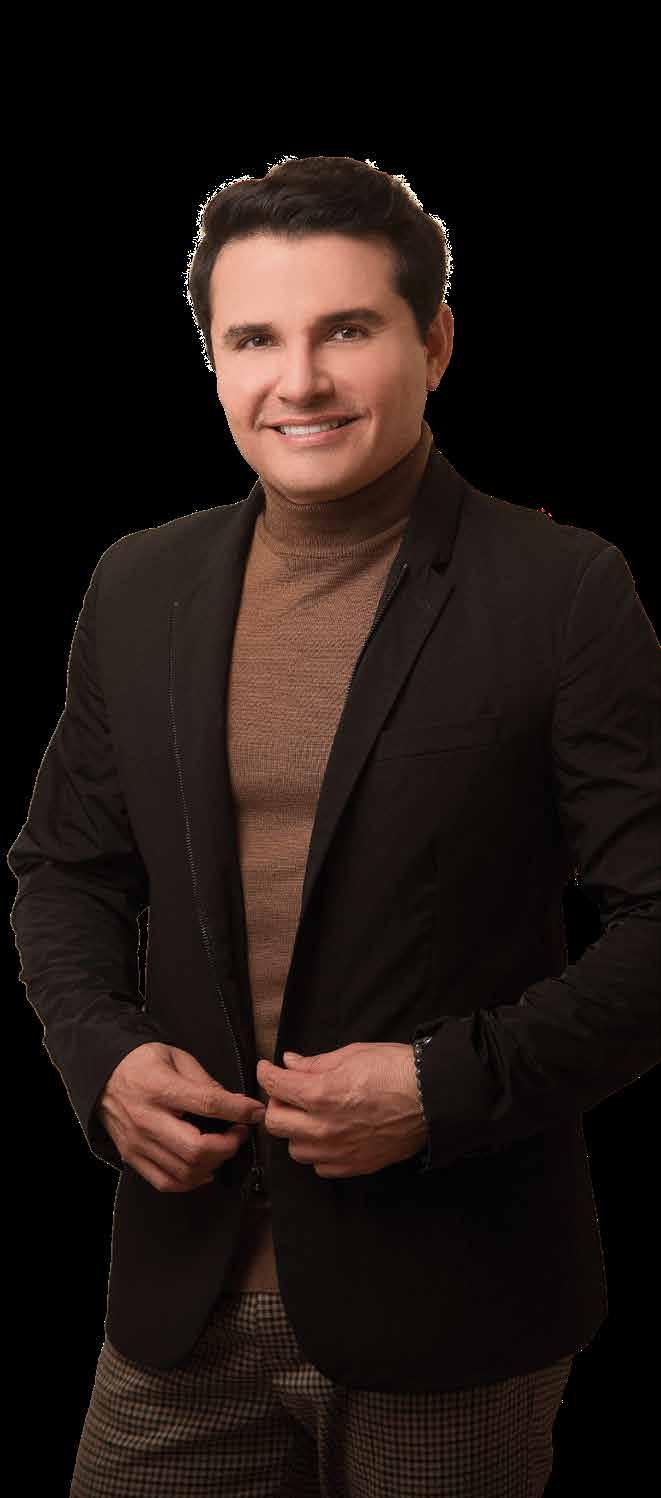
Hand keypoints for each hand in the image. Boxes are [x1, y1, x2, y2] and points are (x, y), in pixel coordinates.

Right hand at [95, 1042, 265, 1191]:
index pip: (207, 1104)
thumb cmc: (143, 1062)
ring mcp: (137, 1143)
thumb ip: (205, 1082)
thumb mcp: (176, 1057)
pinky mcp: (132, 1158)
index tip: (255, 1112)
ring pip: (184, 1170)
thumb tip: (235, 1105)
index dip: (238, 1111)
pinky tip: (204, 1168)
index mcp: (159, 1087)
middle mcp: (146, 1119)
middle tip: (239, 1134)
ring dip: (213, 1164)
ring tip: (223, 1148)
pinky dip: (191, 1181)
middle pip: (195, 1148)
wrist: (103, 1076)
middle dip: (227, 1146)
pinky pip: (166, 1182)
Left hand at [257, 1041, 427, 1177]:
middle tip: (289, 1091)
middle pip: (275, 1122)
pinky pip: (319, 1166)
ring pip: (295, 1149)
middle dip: (277, 1103)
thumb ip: (316, 1063)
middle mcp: (324, 1127)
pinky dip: (318, 1151)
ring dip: (296, 1130)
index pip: (275, 1085)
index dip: (266, 1072)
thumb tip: (290, 1063)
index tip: (267, 1068)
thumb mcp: (353, 1054)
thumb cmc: (397, 1070)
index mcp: (322, 1094)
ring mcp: (338, 1151)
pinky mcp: (353, 1166)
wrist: (433, 1098)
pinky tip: (329, 1135)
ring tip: (311, 1115)